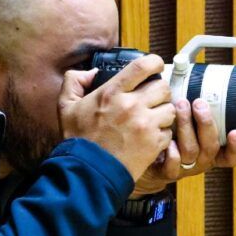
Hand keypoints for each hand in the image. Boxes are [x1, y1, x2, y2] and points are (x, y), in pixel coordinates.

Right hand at [58, 54, 174, 180]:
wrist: (88, 173)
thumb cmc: (78, 140)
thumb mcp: (65, 106)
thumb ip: (74, 81)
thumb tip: (92, 72)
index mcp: (112, 93)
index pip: (143, 66)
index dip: (154, 62)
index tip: (155, 66)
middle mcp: (132, 106)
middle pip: (162, 87)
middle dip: (158, 92)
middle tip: (151, 100)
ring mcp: (145, 125)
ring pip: (170, 109)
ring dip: (163, 113)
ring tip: (151, 120)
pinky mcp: (154, 143)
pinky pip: (169, 132)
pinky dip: (162, 134)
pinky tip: (149, 138)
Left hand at [130, 98, 235, 196]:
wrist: (143, 157)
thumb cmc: (168, 132)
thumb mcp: (186, 120)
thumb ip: (193, 103)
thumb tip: (187, 66)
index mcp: (210, 150)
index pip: (230, 156)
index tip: (235, 131)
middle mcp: (200, 160)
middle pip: (211, 147)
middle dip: (206, 123)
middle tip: (199, 103)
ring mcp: (184, 168)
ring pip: (191, 152)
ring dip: (187, 128)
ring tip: (179, 106)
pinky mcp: (165, 172)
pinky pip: (172, 166)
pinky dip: (172, 153)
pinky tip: (167, 139)